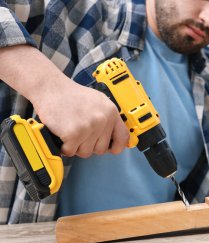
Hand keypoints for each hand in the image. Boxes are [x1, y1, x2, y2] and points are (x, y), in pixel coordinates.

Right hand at [0, 45, 128, 157]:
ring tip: (70, 130)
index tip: (111, 149)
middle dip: (88, 145)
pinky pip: (71, 152)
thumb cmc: (71, 96)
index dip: (117, 146)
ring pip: (86, 152)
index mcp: (111, 112)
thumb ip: (107, 118)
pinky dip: (64, 147)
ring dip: (75, 146)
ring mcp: (89, 127)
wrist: (51, 88)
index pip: (123, 137)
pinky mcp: (74, 134)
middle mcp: (103, 120)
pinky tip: (62, 133)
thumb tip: (115, 136)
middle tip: (79, 133)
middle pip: (101, 149)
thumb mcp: (98, 102)